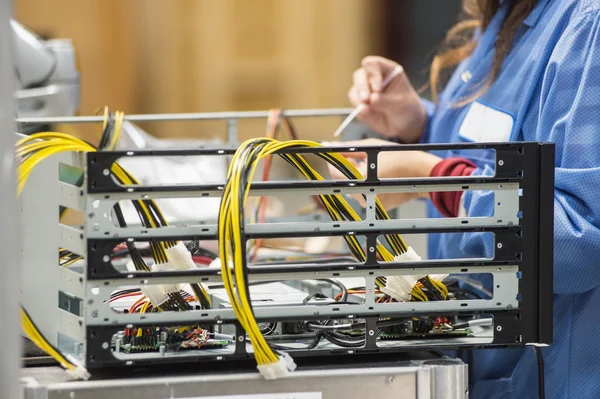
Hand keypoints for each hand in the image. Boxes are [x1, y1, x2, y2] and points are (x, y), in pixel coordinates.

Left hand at [326, 138, 441, 208]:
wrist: (424, 174)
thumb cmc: (399, 158)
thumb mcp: (371, 147)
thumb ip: (347, 148)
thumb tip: (328, 146)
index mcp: (359, 180)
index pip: (334, 172)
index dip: (334, 161)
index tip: (338, 154)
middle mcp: (362, 196)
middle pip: (344, 181)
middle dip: (347, 169)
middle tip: (358, 157)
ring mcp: (370, 204)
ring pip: (354, 188)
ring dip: (357, 176)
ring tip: (372, 165)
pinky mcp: (377, 208)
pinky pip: (365, 195)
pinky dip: (367, 185)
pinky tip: (378, 175)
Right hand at [349, 56, 426, 142]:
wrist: (404, 124)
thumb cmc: (406, 108)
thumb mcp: (400, 104)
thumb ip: (385, 101)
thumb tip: (371, 99)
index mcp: (387, 70)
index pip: (374, 64)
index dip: (373, 74)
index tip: (377, 88)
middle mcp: (374, 77)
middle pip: (360, 75)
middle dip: (362, 87)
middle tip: (366, 99)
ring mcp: (366, 90)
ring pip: (355, 89)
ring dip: (358, 99)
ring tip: (367, 110)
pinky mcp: (360, 102)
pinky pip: (354, 102)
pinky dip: (358, 107)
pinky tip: (366, 112)